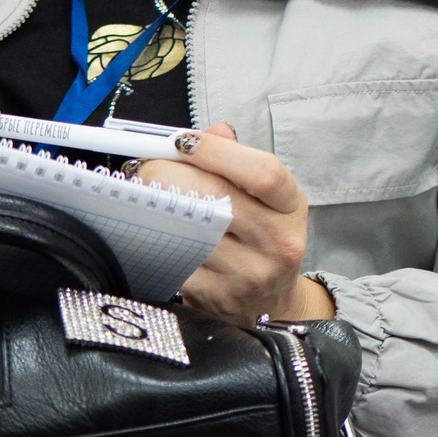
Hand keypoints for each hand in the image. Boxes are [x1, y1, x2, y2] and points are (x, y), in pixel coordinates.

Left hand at [139, 122, 332, 325]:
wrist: (270, 304)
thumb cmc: (264, 241)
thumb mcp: (268, 200)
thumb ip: (239, 162)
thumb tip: (211, 132)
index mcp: (291, 209)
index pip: (263, 173)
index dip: (218, 151)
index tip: (184, 140)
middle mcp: (276, 242)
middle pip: (217, 196)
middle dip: (171, 173)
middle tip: (150, 166)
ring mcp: (246, 274)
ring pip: (188, 228)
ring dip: (155, 205)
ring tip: (147, 194)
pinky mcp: (214, 297)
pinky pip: (174, 259)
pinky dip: (157, 239)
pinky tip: (154, 228)